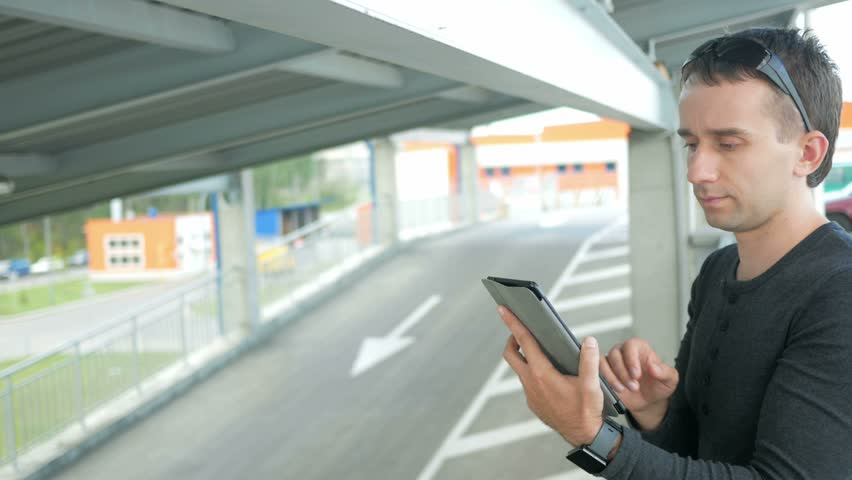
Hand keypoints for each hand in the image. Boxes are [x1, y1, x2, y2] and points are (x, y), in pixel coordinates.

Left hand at [498, 305, 603, 446]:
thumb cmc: (587, 410)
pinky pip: (528, 381)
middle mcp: (531, 383)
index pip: (524, 342)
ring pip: (520, 369)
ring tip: (540, 348)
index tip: (503, 309)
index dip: (513, 323)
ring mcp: (530, 394)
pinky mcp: (533, 402)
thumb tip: (588, 340)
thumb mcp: (592, 384)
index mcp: (542, 374)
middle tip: (522, 330)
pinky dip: (532, 371)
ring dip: (525, 356)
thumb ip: (589, 360)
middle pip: (511, 354)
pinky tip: (548, 371)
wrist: (584, 436)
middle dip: (512, 339)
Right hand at [600, 337, 677, 430]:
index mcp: (639, 348)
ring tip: (624, 389)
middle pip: (615, 354)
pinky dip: (604, 381)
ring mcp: (612, 362)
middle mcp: (624, 352)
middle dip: (623, 372)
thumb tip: (653, 366)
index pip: (631, 345)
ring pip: (603, 362)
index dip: (632, 359)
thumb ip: (664, 372)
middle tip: (634, 386)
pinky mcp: (604, 373)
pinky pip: (596, 371)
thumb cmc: (658, 386)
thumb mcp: (669, 380)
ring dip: (612, 377)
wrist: (649, 402)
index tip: (637, 374)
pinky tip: (615, 389)